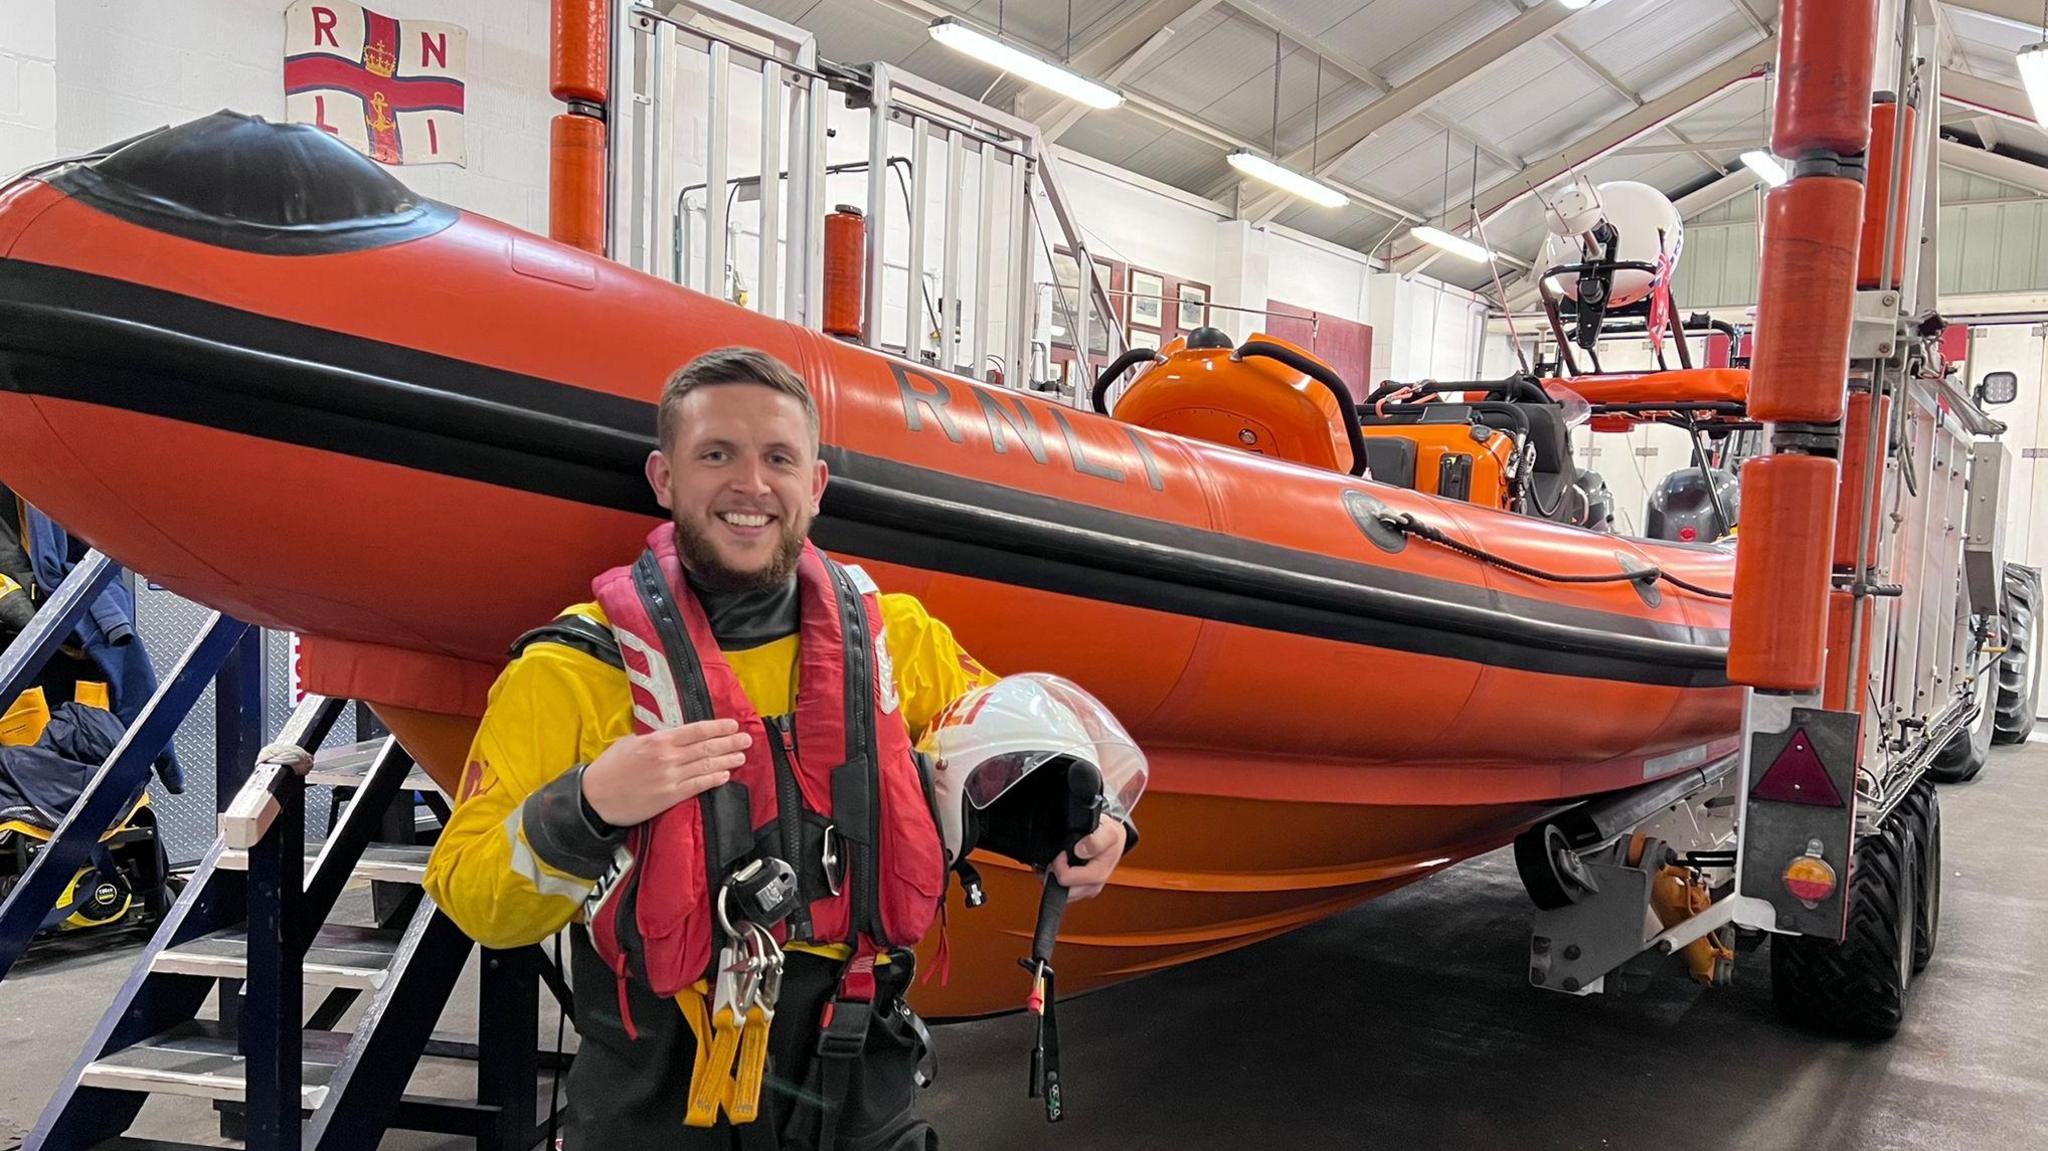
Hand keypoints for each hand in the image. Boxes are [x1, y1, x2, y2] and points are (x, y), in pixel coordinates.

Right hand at [580, 719, 751, 826]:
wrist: (595, 797)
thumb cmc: (610, 768)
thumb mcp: (630, 743)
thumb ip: (654, 739)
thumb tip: (672, 736)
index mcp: (658, 740)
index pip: (696, 730)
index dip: (717, 727)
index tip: (732, 724)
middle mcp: (667, 757)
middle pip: (706, 747)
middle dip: (729, 742)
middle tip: (746, 738)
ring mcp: (670, 777)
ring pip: (706, 766)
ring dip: (727, 759)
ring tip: (741, 755)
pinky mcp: (669, 797)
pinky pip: (697, 786)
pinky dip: (714, 779)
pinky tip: (725, 775)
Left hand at [1049, 814, 1126, 900]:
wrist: (1116, 842)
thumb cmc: (1112, 837)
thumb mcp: (1109, 833)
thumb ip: (1096, 841)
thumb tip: (1080, 850)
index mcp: (1097, 876)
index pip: (1065, 879)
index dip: (1058, 863)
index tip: (1063, 851)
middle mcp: (1092, 887)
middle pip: (1060, 889)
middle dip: (1055, 873)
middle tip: (1061, 856)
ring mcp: (1086, 890)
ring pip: (1059, 892)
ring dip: (1056, 876)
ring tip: (1063, 860)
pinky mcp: (1081, 890)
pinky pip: (1062, 891)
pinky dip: (1058, 879)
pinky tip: (1063, 866)